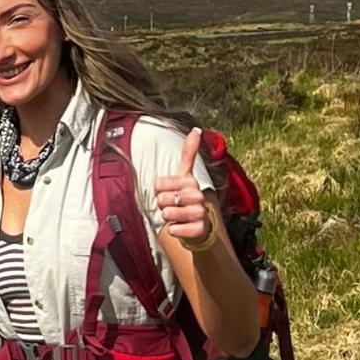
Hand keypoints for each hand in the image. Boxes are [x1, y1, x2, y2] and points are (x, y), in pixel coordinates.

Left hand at [154, 127, 214, 246]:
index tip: (169, 192)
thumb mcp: (185, 175)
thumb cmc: (187, 197)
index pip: (158, 184)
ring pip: (168, 214)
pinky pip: (175, 229)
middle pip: (162, 200)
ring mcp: (200, 212)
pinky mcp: (199, 229)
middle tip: (174, 206)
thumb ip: (189, 153)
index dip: (159, 191)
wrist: (201, 223)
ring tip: (177, 216)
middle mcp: (198, 195)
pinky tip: (181, 227)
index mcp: (190, 181)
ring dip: (168, 218)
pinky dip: (174, 230)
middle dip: (163, 205)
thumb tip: (196, 129)